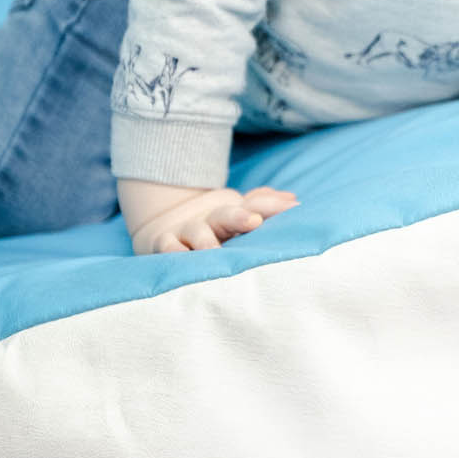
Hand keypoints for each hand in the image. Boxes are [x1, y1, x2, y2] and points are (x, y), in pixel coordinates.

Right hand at [129, 185, 298, 255]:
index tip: (293, 207)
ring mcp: (188, 229)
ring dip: (206, 241)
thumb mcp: (238, 215)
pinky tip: (181, 258)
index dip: (273, 206)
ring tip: (214, 251)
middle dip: (239, 217)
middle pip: (227, 214)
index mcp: (234, 213)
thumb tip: (293, 200)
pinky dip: (173, 251)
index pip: (256, 205)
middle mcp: (212, 219)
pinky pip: (168, 247)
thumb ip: (263, 207)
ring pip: (198, 233)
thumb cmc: (214, 225)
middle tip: (253, 221)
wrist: (166, 223)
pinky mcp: (165, 242)